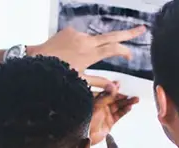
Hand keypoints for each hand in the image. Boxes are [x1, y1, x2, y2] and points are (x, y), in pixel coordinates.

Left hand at [28, 26, 146, 72]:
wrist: (36, 60)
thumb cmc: (58, 74)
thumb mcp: (80, 81)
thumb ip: (99, 82)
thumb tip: (115, 87)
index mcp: (89, 54)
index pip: (114, 49)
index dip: (125, 51)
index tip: (130, 55)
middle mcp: (85, 41)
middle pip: (112, 35)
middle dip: (129, 33)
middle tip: (143, 29)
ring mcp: (77, 34)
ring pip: (94, 39)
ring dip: (95, 47)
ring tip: (78, 61)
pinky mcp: (70, 30)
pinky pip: (81, 37)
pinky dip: (82, 45)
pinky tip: (71, 54)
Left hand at [90, 83, 139, 145]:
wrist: (84, 136)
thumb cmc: (84, 120)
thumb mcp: (96, 105)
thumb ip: (106, 96)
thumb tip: (114, 88)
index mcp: (95, 100)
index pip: (107, 92)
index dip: (114, 88)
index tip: (121, 85)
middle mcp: (101, 107)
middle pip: (114, 99)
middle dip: (123, 96)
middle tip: (132, 94)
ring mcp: (106, 114)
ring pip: (118, 106)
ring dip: (127, 103)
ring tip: (135, 100)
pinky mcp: (109, 122)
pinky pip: (119, 115)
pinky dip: (124, 111)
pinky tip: (129, 107)